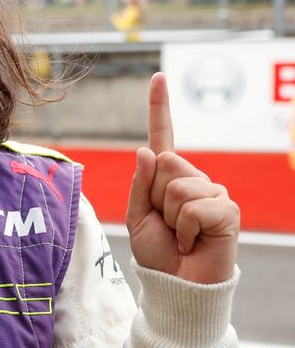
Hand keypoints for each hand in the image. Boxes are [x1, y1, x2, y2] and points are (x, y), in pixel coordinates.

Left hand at [125, 72, 239, 283]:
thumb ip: (139, 184)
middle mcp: (192, 177)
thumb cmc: (157, 252)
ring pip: (176, 184)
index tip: (159, 77)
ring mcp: (212, 191)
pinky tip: (193, 241)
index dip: (160, 106)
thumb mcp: (136, 216)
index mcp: (167, 176)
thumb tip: (148, 150)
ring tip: (180, 234)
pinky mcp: (226, 209)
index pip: (163, 135)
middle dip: (154, 195)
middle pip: (163, 161)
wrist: (176, 285)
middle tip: (166, 223)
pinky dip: (186, 229)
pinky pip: (193, 206)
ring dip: (169, 216)